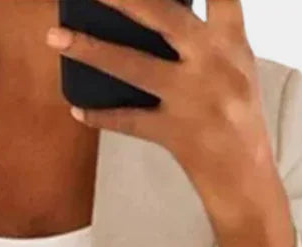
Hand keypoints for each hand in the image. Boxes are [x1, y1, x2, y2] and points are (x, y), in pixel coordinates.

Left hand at [45, 0, 294, 246]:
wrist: (245, 174)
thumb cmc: (237, 112)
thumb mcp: (236, 65)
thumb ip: (209, 34)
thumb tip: (156, 8)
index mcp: (231, 42)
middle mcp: (212, 64)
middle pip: (165, 17)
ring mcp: (192, 99)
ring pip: (134, 67)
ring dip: (91, 50)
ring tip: (56, 38)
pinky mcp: (174, 133)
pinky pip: (129, 122)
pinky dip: (101, 116)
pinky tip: (77, 109)